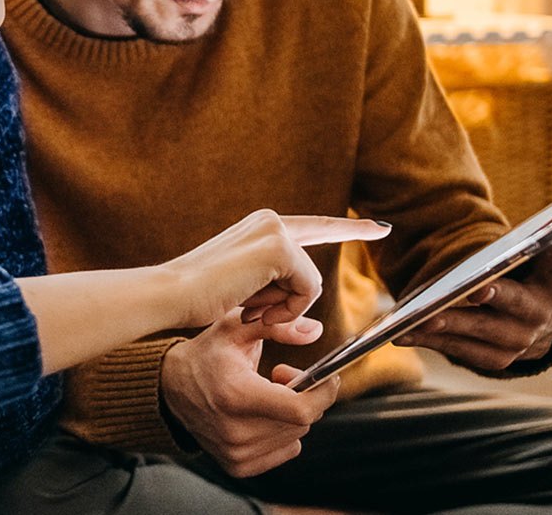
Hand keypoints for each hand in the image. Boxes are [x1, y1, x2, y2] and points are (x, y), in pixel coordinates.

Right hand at [161, 309, 341, 477]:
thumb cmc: (207, 354)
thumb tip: (314, 331)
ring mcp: (235, 453)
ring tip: (267, 393)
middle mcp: (236, 431)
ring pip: (296, 436)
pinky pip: (285, 451)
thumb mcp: (236, 327)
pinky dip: (283, 432)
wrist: (170, 388)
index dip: (324, 393)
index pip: (301, 409)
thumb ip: (276, 325)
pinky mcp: (237, 466)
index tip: (328, 376)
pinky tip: (261, 414)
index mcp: (237, 396)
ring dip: (292, 414)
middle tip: (282, 374)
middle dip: (304, 395)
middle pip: (302, 422)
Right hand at [162, 210, 390, 328]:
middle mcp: (271, 220)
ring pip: (309, 283)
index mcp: (261, 227)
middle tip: (283, 289)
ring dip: (283, 308)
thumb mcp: (246, 298)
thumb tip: (315, 331)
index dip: (349, 227)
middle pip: (312, 265)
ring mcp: (275, 231)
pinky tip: (255, 309)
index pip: (315, 227)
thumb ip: (280, 303)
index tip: (380, 228)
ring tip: (247, 309)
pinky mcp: (279, 248)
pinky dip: (285, 309)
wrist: (170, 294)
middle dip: (296, 295)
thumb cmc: (198, 299)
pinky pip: (306, 290)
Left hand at [395, 190, 551, 369]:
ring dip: (451, 324)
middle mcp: (537, 317)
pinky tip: (402, 331)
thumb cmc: (544, 272)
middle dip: (495, 298)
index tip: (546, 239)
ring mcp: (513, 341)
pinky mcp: (490, 359)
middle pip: (514, 307)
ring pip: (479, 332)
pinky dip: (430, 340)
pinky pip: (456, 349)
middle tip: (474, 289)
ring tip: (421, 314)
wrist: (538, 323)